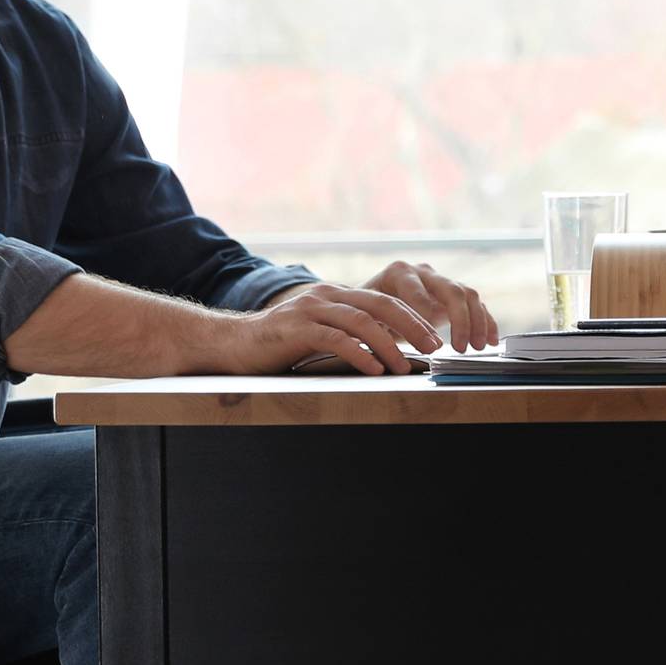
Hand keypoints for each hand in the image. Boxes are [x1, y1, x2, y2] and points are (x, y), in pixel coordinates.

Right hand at [204, 278, 446, 374]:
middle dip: (412, 326)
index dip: (412, 318)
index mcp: (335, 295)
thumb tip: (385, 355)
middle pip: (380, 305)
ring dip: (389, 345)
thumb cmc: (277, 346)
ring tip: (404, 367)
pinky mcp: (296, 328)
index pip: (384, 301)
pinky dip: (359, 353)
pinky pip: (335, 338)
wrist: (231, 344)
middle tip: (433, 348)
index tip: (434, 338)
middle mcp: (325, 296)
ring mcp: (310, 309)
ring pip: (361, 321)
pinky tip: (374, 369)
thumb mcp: (318, 336)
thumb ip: (346, 336)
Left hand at [352, 259, 498, 351]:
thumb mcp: (366, 317)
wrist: (371, 304)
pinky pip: (477, 305)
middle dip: (459, 320)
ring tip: (477, 347)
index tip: (431, 344)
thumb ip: (379, 326)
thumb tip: (398, 345)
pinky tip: (491, 340)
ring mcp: (441, 281)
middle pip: (451, 289)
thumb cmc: (367, 312)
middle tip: (460, 347)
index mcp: (399, 272)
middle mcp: (423, 272)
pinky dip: (486, 322)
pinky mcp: (454, 294)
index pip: (418, 293)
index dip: (426, 319)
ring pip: (468, 295)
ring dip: (477, 322)